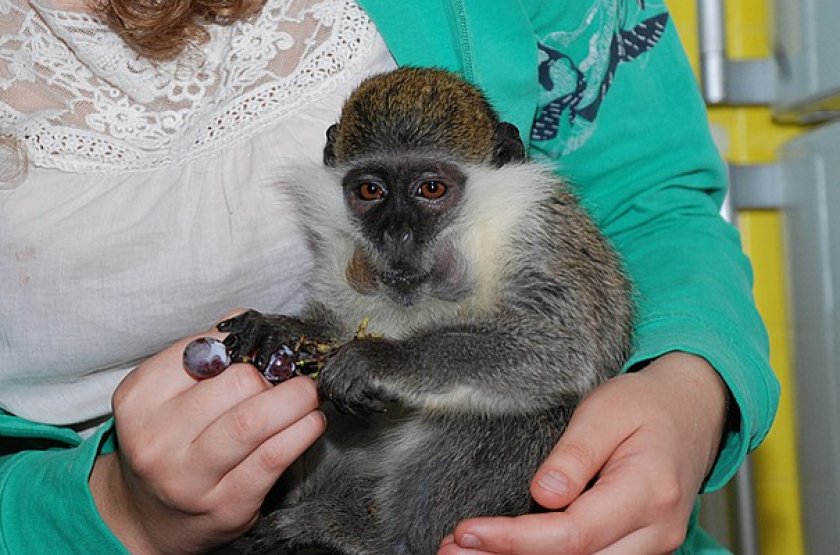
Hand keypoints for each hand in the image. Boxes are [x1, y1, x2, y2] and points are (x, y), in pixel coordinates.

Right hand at [89, 315, 325, 553]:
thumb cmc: (168, 443)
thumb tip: (255, 323)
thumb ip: (205, 356)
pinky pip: (273, 458)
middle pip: (238, 383)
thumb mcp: (165, 395)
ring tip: (309, 393)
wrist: (149, 517)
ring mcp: (189, 478)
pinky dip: (302, 431)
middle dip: (275, 373)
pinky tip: (311, 421)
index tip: (266, 348)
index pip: (208, 350)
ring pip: (255, 421)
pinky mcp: (226, 505)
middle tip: (293, 374)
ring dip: (296, 399)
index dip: (247, 344)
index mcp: (139, 399)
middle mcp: (156, 440)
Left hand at [438, 352, 727, 554]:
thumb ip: (574, 454)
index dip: (515, 540)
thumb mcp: (606, 410)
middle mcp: (656, 531)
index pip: (573, 534)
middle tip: (452, 549)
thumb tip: (542, 496)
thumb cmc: (647, 404)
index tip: (468, 532)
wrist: (693, 409)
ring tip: (470, 552)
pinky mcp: (641, 548)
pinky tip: (510, 550)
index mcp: (648, 492)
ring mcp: (653, 546)